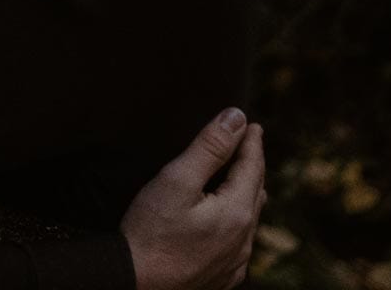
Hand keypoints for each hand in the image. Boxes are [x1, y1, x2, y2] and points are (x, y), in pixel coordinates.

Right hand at [121, 109, 265, 289]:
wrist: (134, 284)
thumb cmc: (150, 232)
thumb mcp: (176, 180)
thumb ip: (209, 147)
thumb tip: (236, 117)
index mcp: (236, 212)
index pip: (253, 167)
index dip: (252, 142)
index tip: (252, 125)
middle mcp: (243, 240)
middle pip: (256, 192)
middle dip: (253, 165)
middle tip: (249, 145)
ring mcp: (234, 263)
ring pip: (250, 220)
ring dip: (248, 194)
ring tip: (243, 178)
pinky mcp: (221, 278)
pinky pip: (240, 244)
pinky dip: (238, 222)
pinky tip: (229, 223)